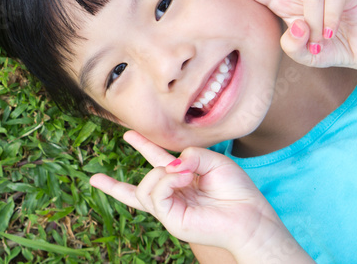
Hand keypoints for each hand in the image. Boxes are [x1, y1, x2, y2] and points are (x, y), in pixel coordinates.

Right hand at [90, 131, 292, 254]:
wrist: (249, 216)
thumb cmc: (236, 190)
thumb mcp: (214, 161)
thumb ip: (191, 156)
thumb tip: (169, 165)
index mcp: (184, 180)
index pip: (158, 163)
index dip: (143, 147)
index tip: (128, 135)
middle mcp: (174, 196)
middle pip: (141, 188)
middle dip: (117, 184)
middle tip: (107, 167)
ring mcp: (171, 210)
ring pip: (145, 189)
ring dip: (161, 174)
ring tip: (184, 173)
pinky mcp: (172, 220)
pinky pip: (156, 196)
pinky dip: (166, 182)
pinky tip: (184, 178)